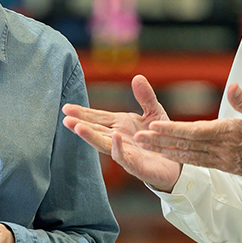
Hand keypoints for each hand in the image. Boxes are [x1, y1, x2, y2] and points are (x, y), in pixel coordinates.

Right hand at [62, 74, 180, 191]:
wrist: (176, 162)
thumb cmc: (160, 138)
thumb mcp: (154, 112)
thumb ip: (145, 96)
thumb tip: (137, 77)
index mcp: (120, 125)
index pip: (97, 118)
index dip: (82, 113)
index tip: (66, 108)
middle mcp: (119, 139)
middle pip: (96, 131)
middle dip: (80, 125)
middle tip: (65, 119)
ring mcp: (126, 153)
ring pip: (104, 144)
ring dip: (91, 137)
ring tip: (78, 128)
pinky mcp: (136, 166)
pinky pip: (125, 157)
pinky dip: (118, 148)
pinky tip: (114, 137)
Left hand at [135, 83, 241, 182]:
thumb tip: (232, 86)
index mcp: (227, 134)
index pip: (194, 132)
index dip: (172, 130)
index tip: (154, 126)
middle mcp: (219, 149)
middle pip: (184, 145)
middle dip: (160, 142)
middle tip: (138, 138)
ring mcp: (219, 159)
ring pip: (186, 155)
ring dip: (164, 150)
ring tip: (144, 146)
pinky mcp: (221, 165)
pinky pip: (195, 161)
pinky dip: (179, 158)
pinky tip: (167, 154)